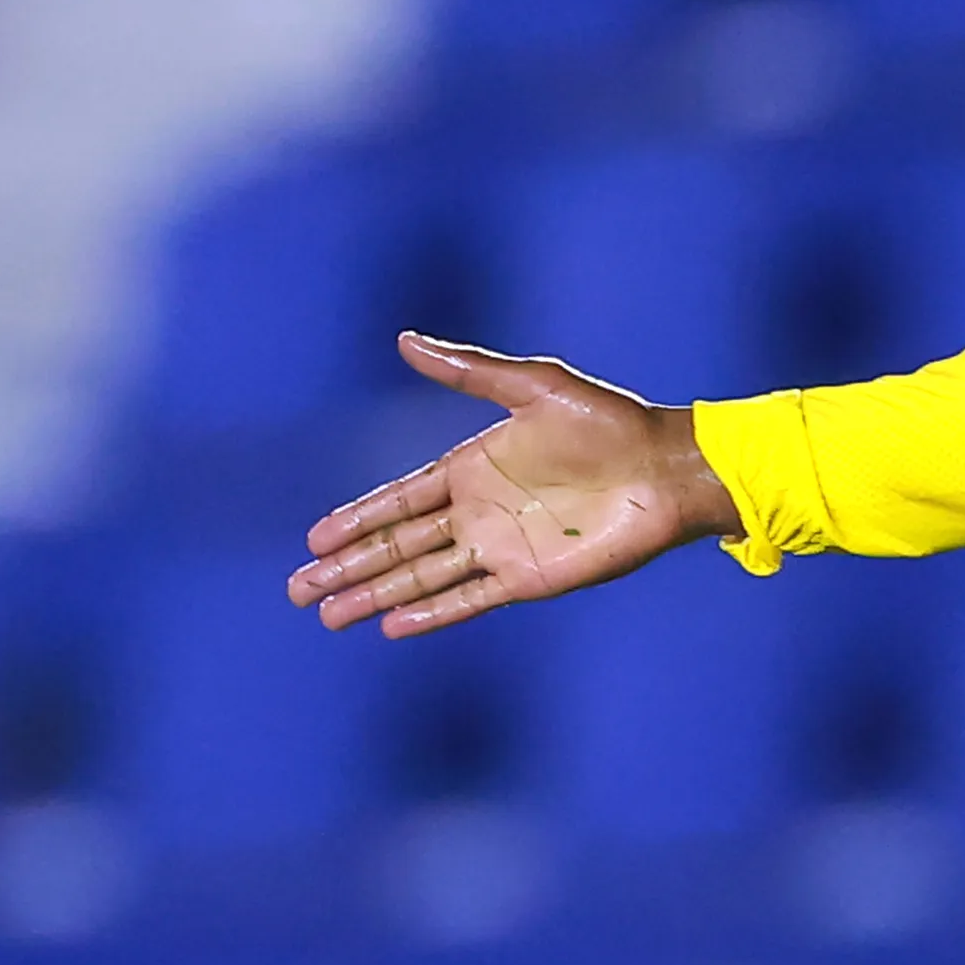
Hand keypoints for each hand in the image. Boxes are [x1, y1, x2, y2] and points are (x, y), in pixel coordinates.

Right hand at [286, 333, 743, 636]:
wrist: (666, 468)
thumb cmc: (609, 422)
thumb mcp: (535, 386)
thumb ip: (469, 372)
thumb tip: (404, 339)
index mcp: (473, 466)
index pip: (400, 498)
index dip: (357, 517)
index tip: (315, 538)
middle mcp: (479, 512)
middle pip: (398, 544)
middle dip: (348, 566)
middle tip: (298, 589)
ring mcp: (501, 548)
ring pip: (422, 576)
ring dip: (375, 595)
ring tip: (328, 615)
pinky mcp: (529, 577)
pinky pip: (468, 597)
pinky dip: (431, 612)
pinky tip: (392, 625)